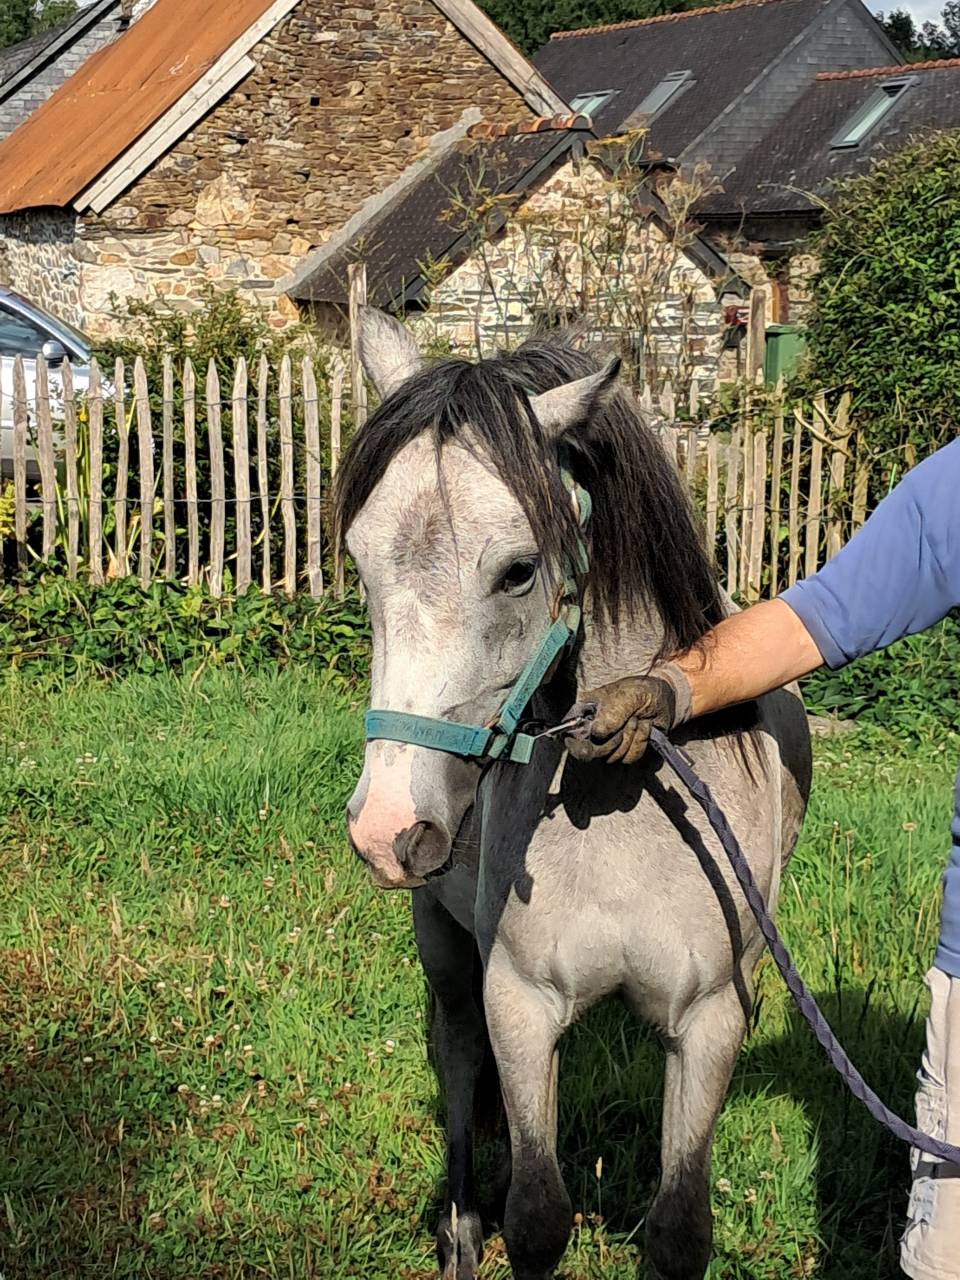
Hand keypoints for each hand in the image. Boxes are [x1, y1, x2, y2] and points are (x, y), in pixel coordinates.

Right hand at [564, 675, 678, 764]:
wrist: (665, 698)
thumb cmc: (643, 690)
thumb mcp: (627, 695)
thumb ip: (611, 713)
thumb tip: (597, 733)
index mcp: (586, 712)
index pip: (570, 733)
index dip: (576, 743)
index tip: (590, 744)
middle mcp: (594, 730)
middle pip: (589, 752)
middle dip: (613, 741)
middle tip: (629, 722)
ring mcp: (609, 742)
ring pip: (611, 757)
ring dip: (630, 739)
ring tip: (638, 720)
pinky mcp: (625, 750)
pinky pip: (628, 758)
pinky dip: (640, 743)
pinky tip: (644, 729)